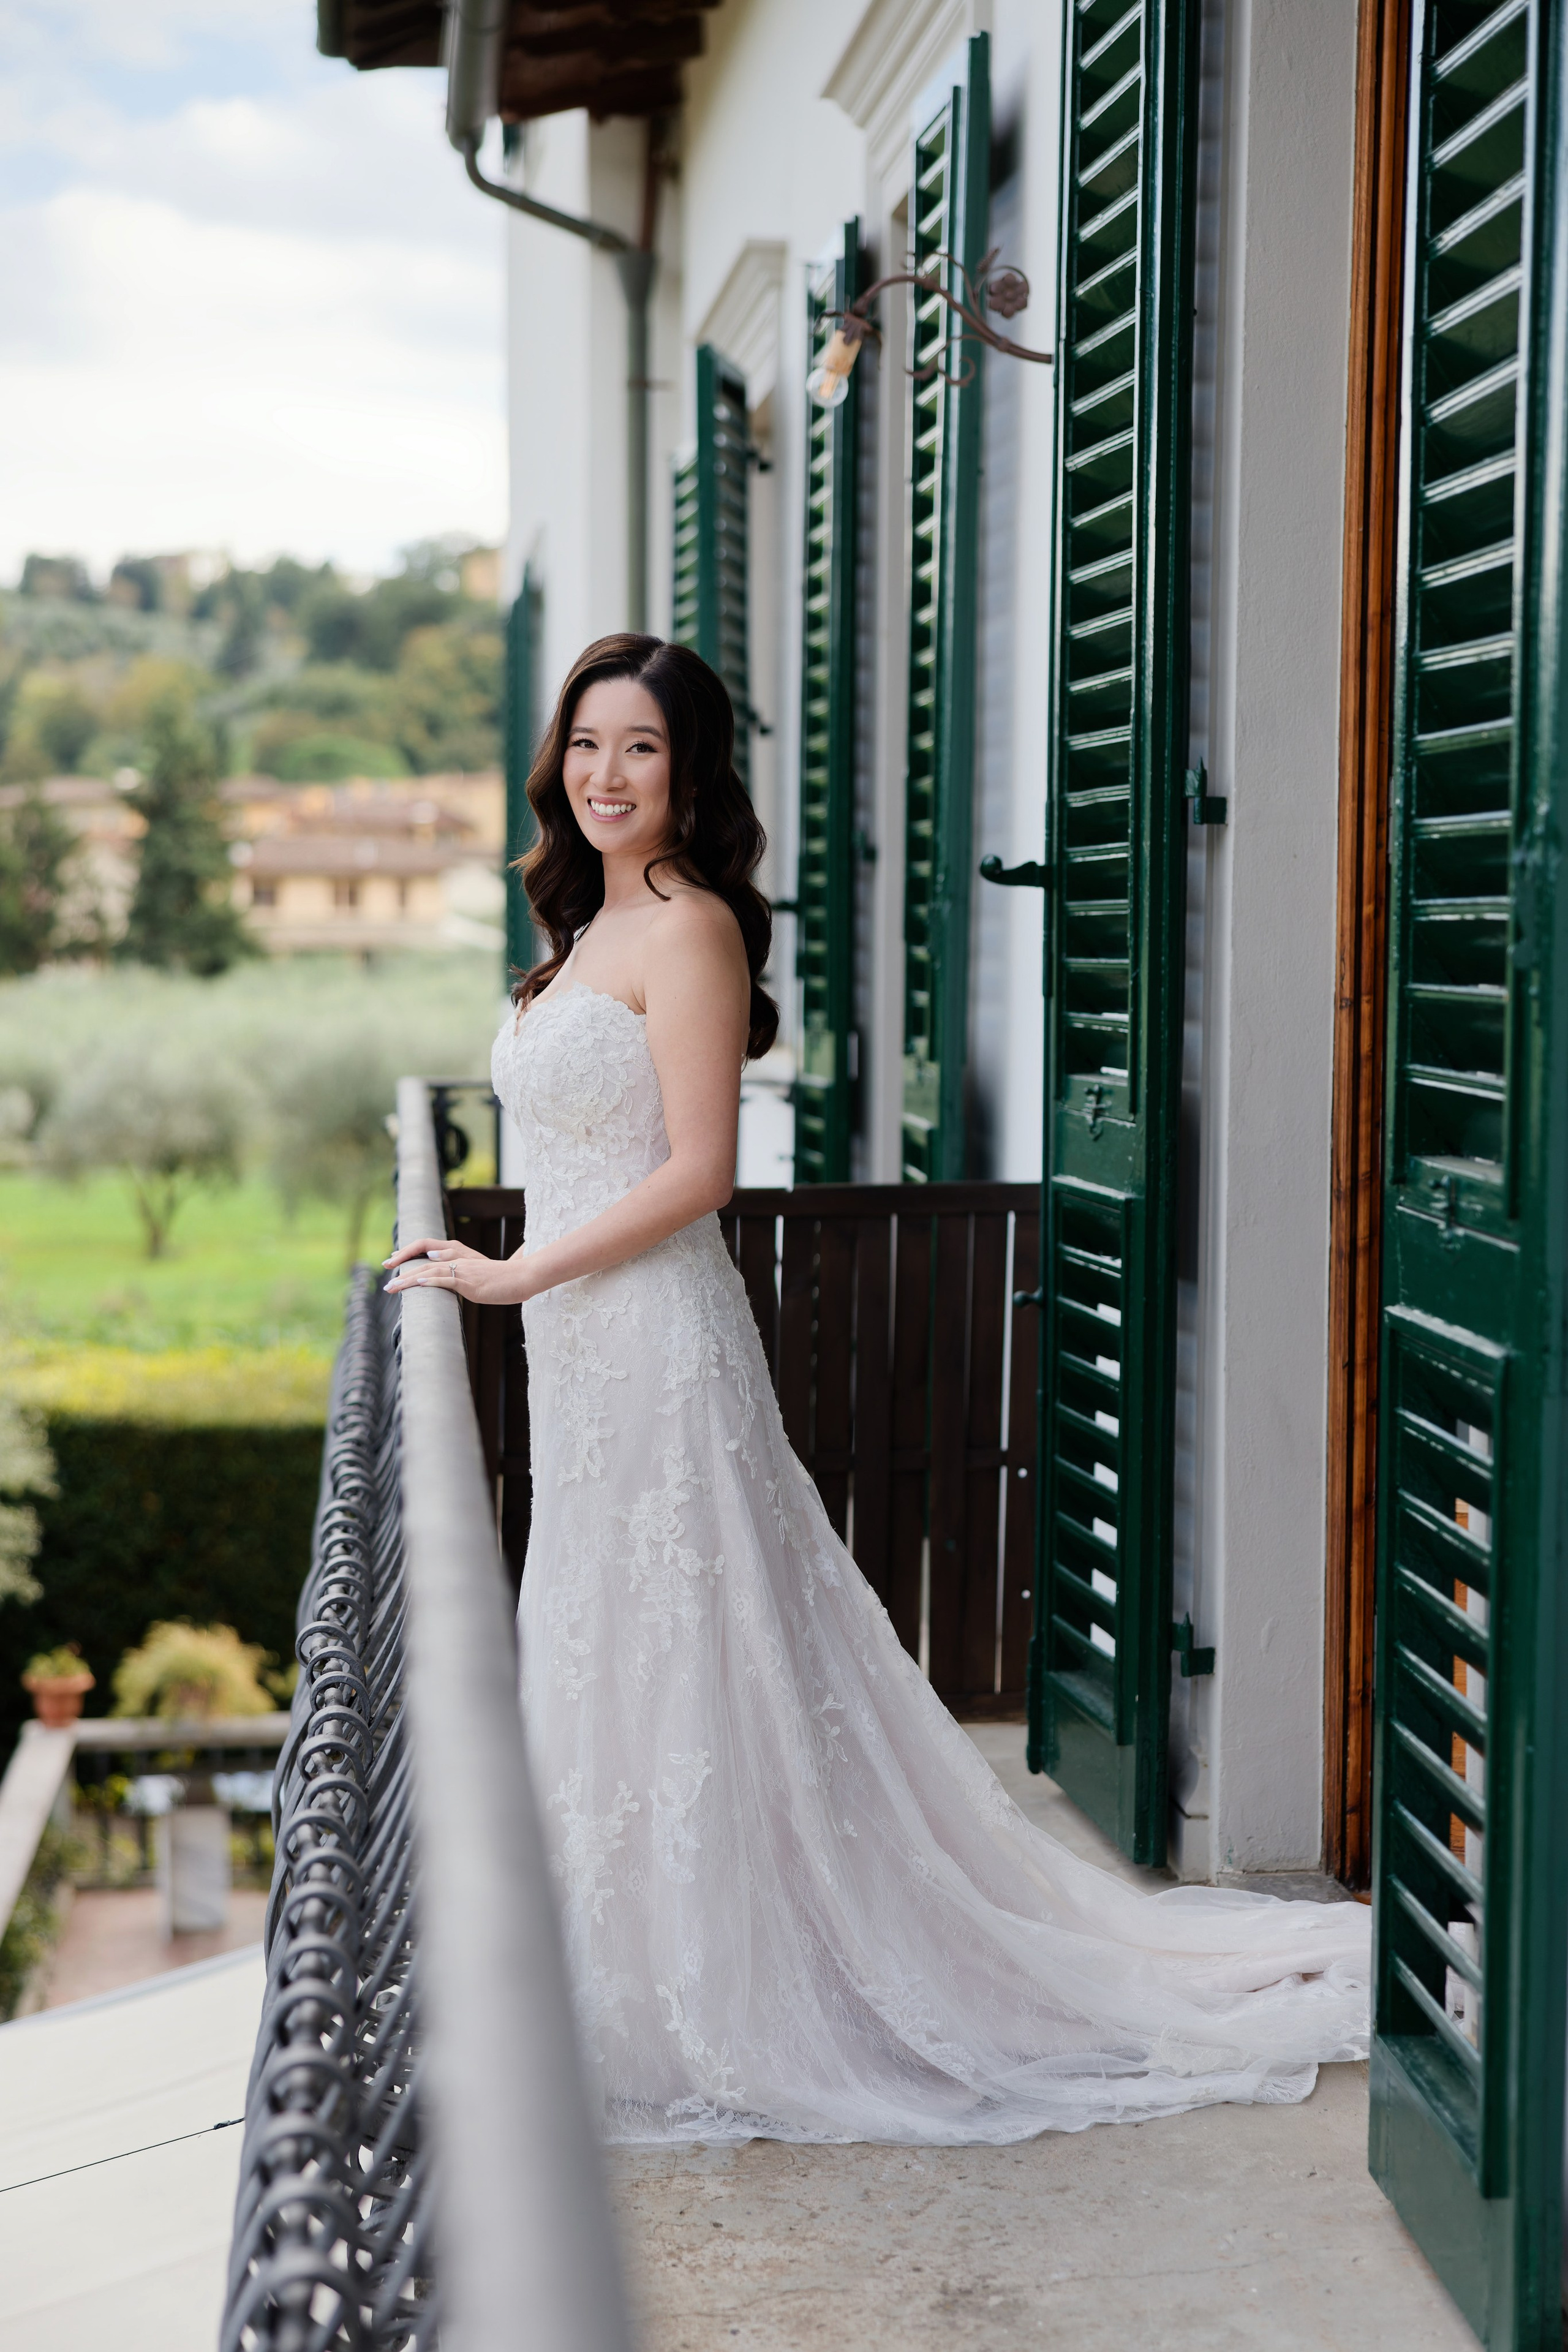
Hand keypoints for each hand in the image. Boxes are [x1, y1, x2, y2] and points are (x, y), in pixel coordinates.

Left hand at [382, 1236, 531, 1304]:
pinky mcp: (469, 1282)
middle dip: (401, 1268)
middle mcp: (458, 1257)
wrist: (521, 1278)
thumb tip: (437, 1272)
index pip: (426, 1247)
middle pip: (423, 1259)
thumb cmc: (500, 1279)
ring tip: (391, 1287)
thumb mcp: (475, 1273)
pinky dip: (430, 1281)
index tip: (392, 1262)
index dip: (408, 1253)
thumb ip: (456, 1270)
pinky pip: (446, 1280)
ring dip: (407, 1280)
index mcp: (458, 1253)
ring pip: (429, 1271)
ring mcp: (463, 1269)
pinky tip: (417, 1283)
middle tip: (384, 1279)